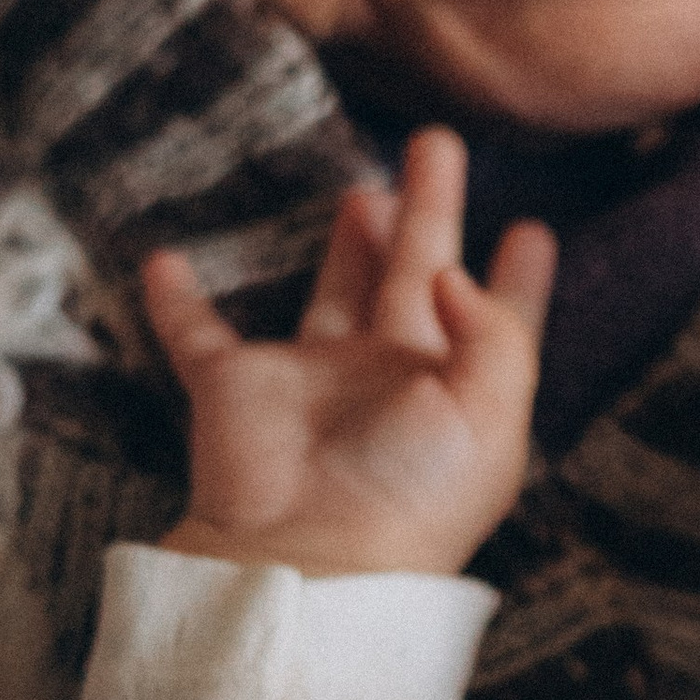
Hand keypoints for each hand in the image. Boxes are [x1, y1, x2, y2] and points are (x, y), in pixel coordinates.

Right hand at [145, 129, 554, 577]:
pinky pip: (197, 335)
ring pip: (333, 290)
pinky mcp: (236, 388)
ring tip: (365, 191)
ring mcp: (313, 382)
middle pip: (415, 275)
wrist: (307, 556)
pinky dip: (177, 302)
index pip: (496, 324)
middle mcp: (390, 379)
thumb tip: (453, 272)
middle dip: (431, 214)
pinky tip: (166, 261)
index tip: (533, 232)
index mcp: (458, 390)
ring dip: (347, 245)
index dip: (516, 282)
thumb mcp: (488, 414)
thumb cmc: (411, 495)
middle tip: (439, 144)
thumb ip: (491, 332)